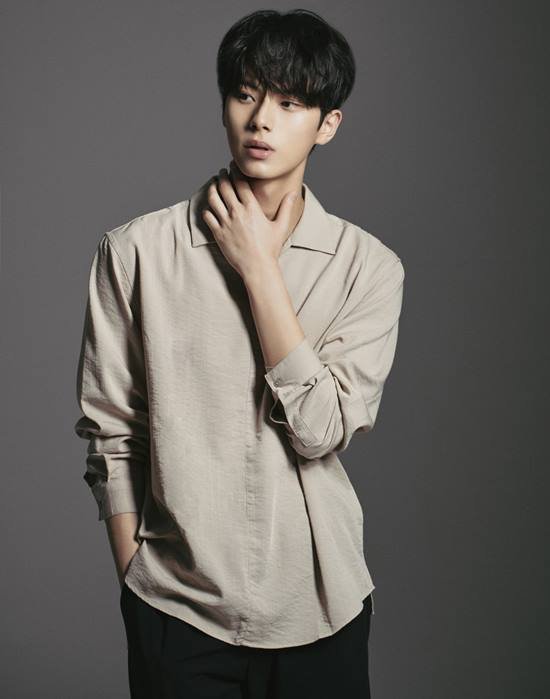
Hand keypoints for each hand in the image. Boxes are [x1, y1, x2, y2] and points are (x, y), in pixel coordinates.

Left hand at [201, 160, 300, 279]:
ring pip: (213, 199)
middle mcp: (237, 213)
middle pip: (225, 187)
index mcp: (252, 209)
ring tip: (214, 185)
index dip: (235, 171)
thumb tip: (294, 193)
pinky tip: (210, 206)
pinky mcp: (218, 233)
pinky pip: (208, 216)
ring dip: (212, 188)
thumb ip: (286, 207)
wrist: (257, 267)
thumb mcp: (280, 227)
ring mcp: (226, 223)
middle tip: (222, 172)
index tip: (233, 166)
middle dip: (222, 176)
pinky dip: (208, 208)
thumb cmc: (270, 248)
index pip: (240, 183)